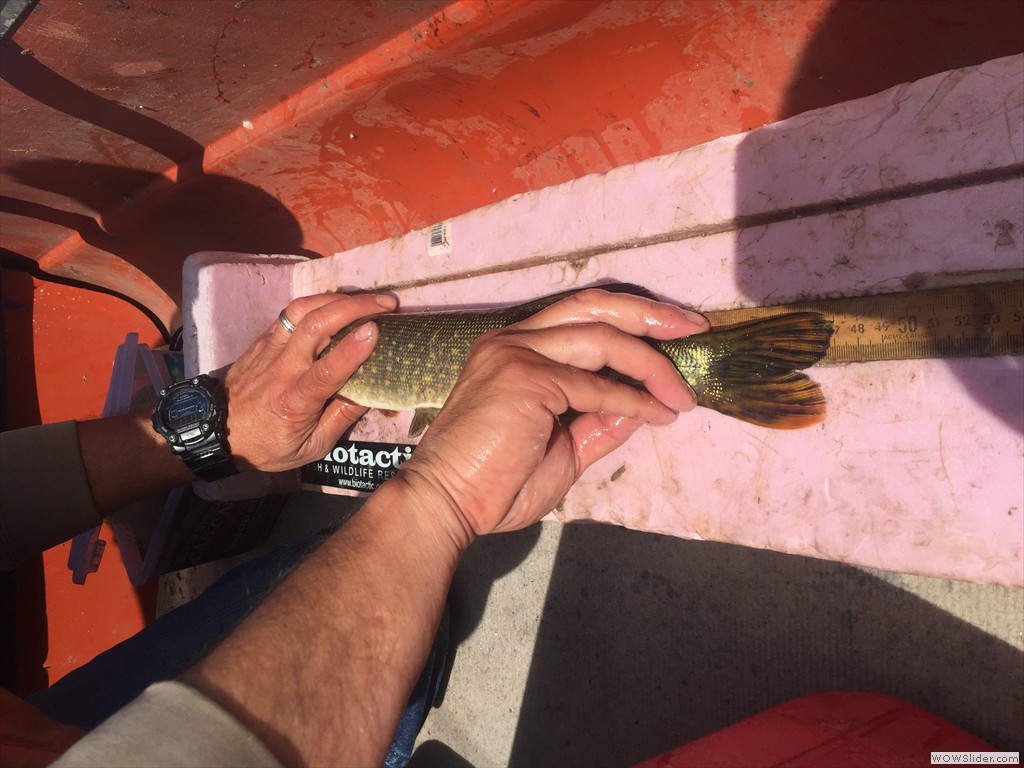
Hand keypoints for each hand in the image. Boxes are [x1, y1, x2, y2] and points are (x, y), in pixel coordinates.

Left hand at [223, 293, 395, 472]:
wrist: (217, 430)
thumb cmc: (268, 444)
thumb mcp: (311, 446)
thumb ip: (342, 418)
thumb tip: (373, 392)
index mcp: (294, 401)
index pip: (326, 370)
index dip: (352, 348)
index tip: (376, 329)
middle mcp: (281, 369)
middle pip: (315, 325)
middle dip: (354, 307)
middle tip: (386, 304)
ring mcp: (269, 348)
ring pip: (302, 310)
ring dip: (337, 299)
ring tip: (366, 300)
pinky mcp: (264, 339)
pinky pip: (292, 313)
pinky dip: (319, 303)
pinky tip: (338, 305)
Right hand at [396, 288, 707, 542]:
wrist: (447, 503)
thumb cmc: (496, 481)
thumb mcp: (563, 448)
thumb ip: (599, 420)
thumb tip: (641, 406)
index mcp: (517, 347)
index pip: (583, 316)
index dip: (632, 321)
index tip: (675, 338)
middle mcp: (514, 339)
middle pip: (595, 305)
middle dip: (651, 314)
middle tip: (695, 328)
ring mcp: (516, 353)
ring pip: (602, 338)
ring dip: (652, 364)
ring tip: (683, 393)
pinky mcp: (524, 377)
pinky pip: (594, 383)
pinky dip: (632, 398)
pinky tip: (657, 414)